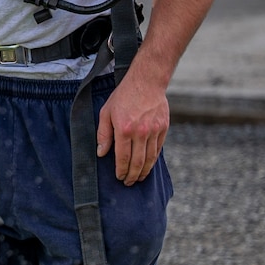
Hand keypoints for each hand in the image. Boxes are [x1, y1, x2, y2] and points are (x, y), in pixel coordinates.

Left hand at [97, 67, 169, 184]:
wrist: (146, 82)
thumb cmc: (123, 97)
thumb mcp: (106, 113)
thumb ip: (103, 134)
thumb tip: (101, 153)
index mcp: (124, 129)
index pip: (123, 158)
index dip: (121, 170)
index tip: (119, 177)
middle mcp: (141, 132)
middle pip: (138, 162)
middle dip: (133, 176)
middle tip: (129, 183)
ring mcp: (154, 131)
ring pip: (150, 158)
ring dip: (144, 171)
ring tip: (139, 178)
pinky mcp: (164, 128)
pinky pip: (158, 149)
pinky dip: (153, 160)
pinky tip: (148, 165)